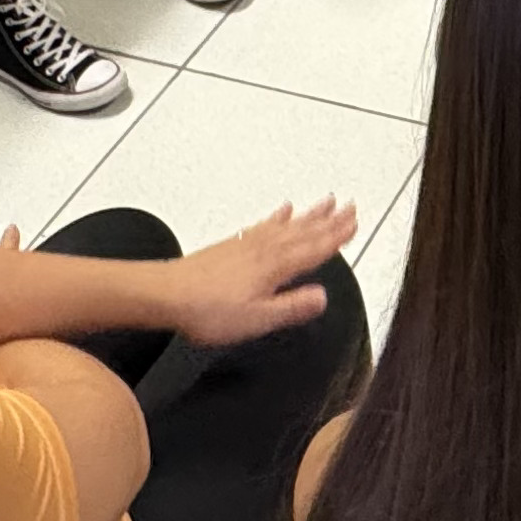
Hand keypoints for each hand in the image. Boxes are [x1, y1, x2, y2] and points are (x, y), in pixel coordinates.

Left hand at [156, 200, 360, 345]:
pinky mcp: (233, 245)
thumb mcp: (258, 318)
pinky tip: (283, 210)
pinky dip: (278, 216)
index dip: (336, 237)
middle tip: (350, 205)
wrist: (166, 294)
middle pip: (305, 231)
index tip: (355, 223)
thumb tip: (322, 297)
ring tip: (327, 201)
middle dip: (330, 219)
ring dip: (310, 214)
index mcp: (275, 267)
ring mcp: (248, 244)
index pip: (314, 249)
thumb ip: (292, 307)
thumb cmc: (208, 310)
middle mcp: (265, 249)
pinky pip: (264, 224)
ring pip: (288, 224)